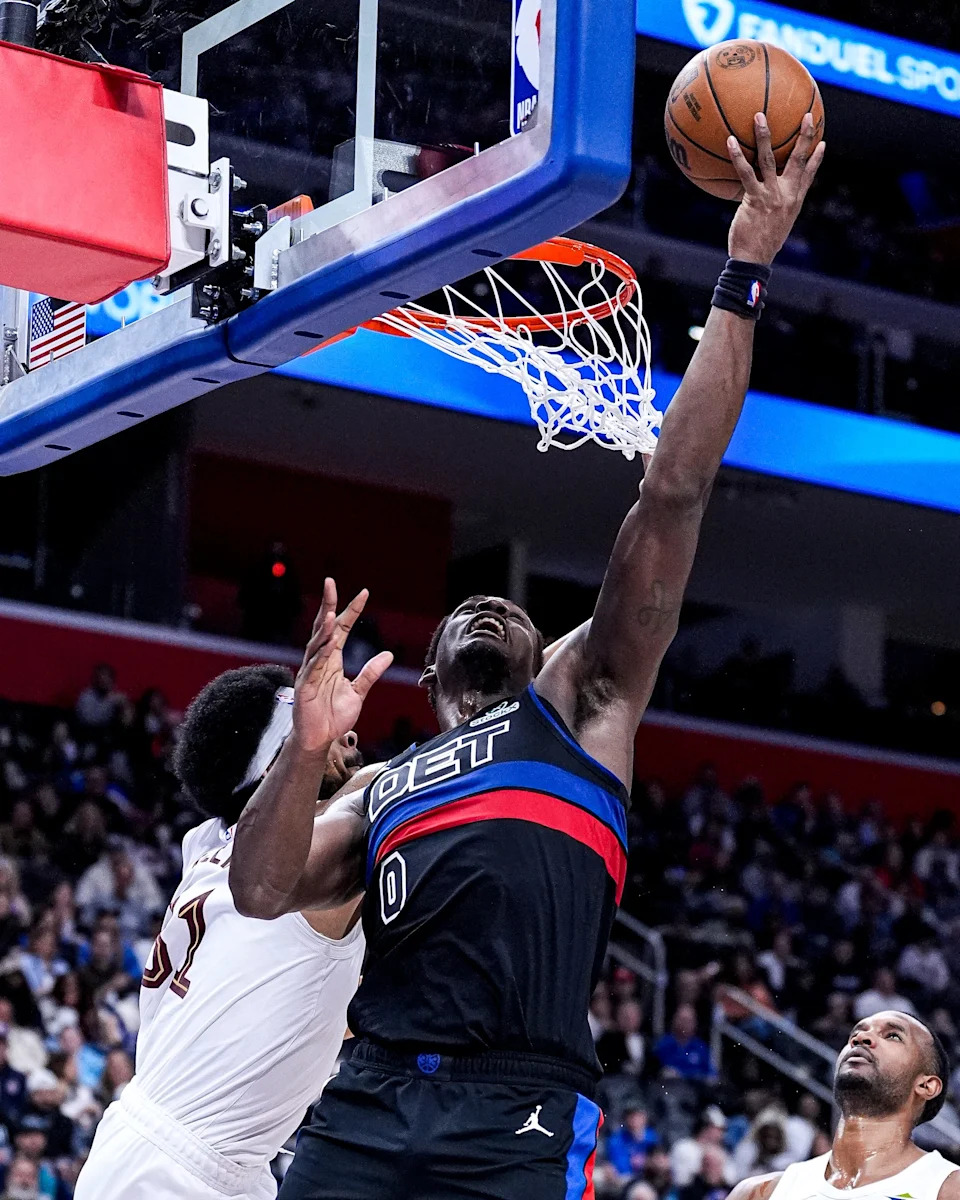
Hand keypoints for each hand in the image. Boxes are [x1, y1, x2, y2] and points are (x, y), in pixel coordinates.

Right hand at [293, 579, 393, 755]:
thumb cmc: (333, 716)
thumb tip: (388, 654)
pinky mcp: (304, 688)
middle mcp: (319, 661)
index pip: (341, 628)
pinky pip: (312, 669)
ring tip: (330, 614)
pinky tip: (327, 645)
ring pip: (316, 645)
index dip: (351, 611)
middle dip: (327, 605)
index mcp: (331, 660)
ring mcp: (310, 673)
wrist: (319, 740)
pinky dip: (319, 657)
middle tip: (330, 583)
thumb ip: (370, 673)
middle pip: (323, 628)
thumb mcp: (358, 693)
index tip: (364, 593)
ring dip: (323, 630)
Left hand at [727, 112, 825, 265]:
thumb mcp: (775, 226)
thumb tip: (764, 204)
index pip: (809, 175)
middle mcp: (787, 194)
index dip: (816, 158)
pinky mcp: (755, 198)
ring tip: (759, 116)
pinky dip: (738, 156)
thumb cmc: (761, 246)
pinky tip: (730, 141)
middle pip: (799, 159)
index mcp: (794, 201)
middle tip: (809, 114)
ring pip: (770, 158)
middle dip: (805, 135)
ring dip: (764, 135)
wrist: (754, 260)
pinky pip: (746, 172)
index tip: (822, 142)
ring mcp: (772, 195)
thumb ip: (774, 209)